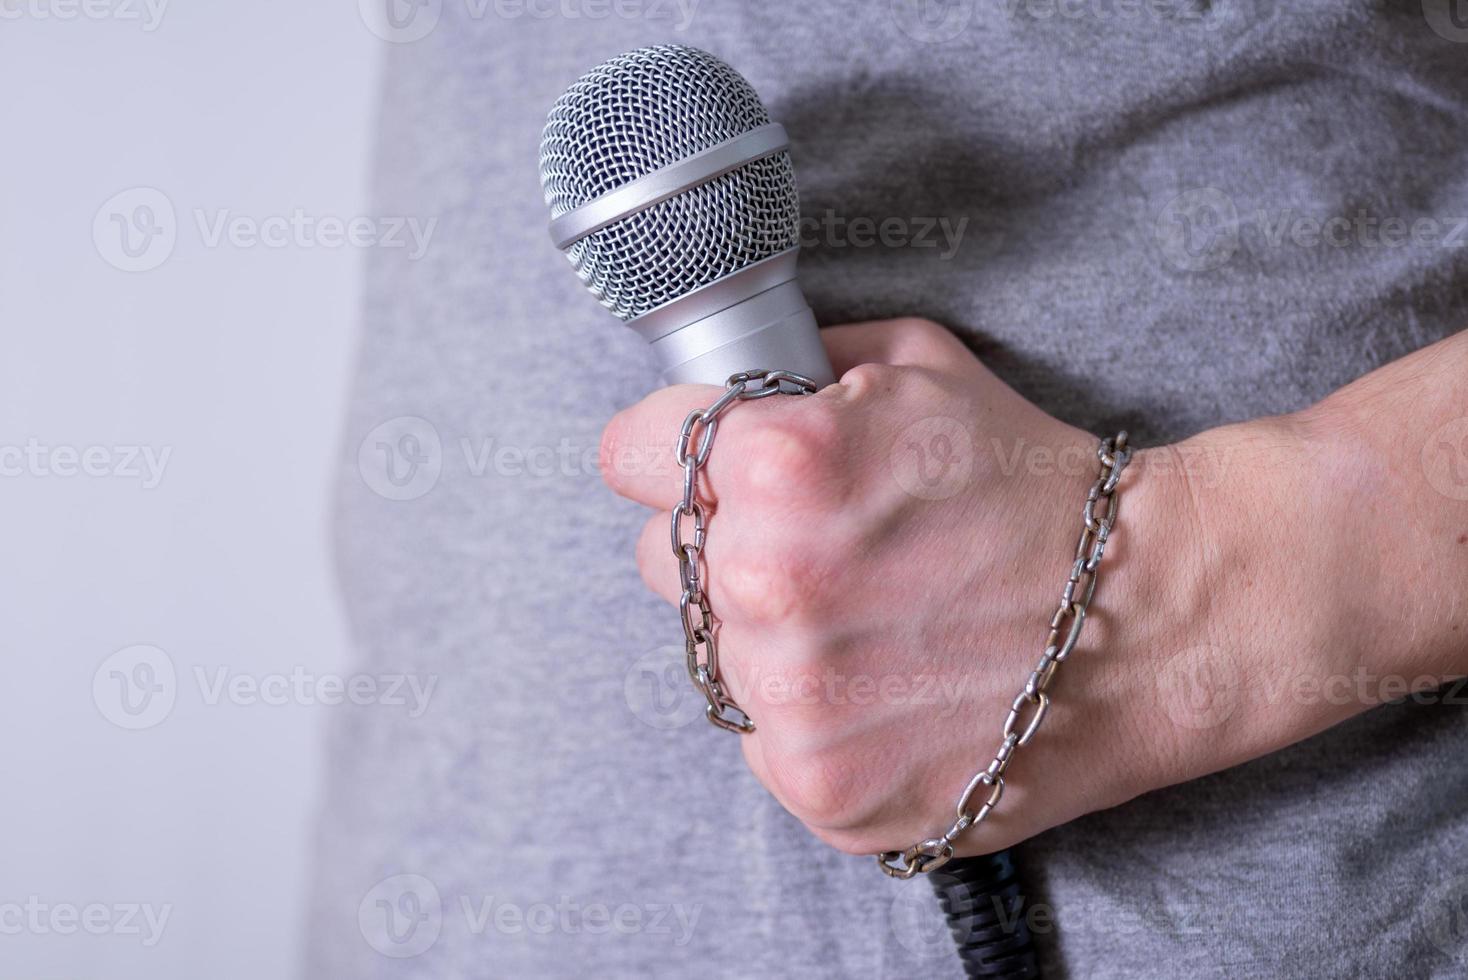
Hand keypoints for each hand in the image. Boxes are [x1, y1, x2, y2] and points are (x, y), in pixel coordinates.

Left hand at [599, 317, 1464, 858]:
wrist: (1149, 616)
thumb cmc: (1034, 485)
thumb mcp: (917, 364)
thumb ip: (793, 366)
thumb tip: (717, 384)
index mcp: (777, 465)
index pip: (629, 454)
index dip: (674, 452)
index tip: (714, 469)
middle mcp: (769, 585)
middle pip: (662, 559)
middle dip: (728, 543)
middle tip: (827, 547)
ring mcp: (792, 700)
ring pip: (714, 653)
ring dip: (769, 635)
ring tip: (872, 618)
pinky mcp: (822, 788)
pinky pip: (765, 735)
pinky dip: (812, 714)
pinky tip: (887, 683)